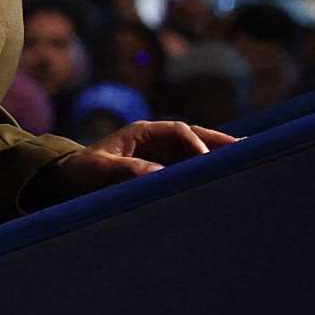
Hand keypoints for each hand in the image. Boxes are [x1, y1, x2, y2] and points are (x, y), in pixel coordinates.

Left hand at [36, 120, 231, 202]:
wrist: (65, 182)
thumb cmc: (80, 172)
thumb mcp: (99, 169)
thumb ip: (126, 169)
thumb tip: (158, 174)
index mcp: (142, 131)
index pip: (179, 131)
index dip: (196, 145)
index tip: (206, 162)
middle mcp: (156, 140)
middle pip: (196, 137)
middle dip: (220, 144)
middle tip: (249, 150)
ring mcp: (161, 155)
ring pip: (196, 153)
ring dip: (218, 158)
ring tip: (247, 163)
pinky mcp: (161, 172)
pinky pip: (188, 170)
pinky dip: (205, 173)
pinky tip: (224, 182)